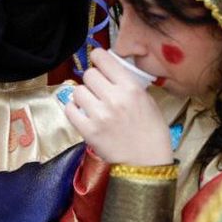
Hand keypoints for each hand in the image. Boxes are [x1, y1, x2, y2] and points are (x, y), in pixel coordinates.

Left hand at [63, 50, 173, 165]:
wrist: (147, 163)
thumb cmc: (152, 132)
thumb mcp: (148, 100)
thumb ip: (128, 83)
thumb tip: (111, 70)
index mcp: (131, 88)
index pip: (103, 59)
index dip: (98, 58)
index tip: (99, 63)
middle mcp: (114, 98)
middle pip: (89, 74)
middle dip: (93, 80)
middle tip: (98, 89)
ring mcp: (99, 115)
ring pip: (77, 90)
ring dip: (83, 95)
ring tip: (92, 104)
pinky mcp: (88, 131)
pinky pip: (70, 110)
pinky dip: (74, 110)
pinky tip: (83, 113)